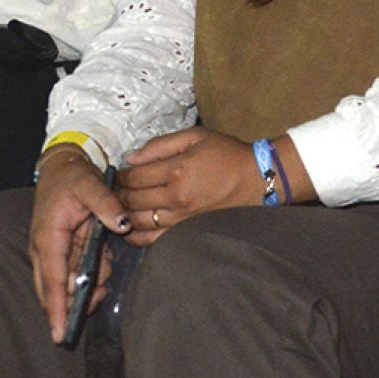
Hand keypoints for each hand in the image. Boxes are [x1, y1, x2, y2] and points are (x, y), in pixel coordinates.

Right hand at [29, 145, 127, 343]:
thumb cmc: (72, 176)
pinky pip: (76, 274)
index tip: (59, 333)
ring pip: (67, 286)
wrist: (63, 166)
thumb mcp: (90, 184)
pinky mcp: (64, 251)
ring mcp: (54, 252)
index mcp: (48, 237)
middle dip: (72, 306)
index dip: (57, 308)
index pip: (53, 279)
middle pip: (55, 291)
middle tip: (95, 305)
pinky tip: (104, 265)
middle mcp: (46, 250)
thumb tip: (122, 225)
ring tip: (105, 272)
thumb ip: (107, 203)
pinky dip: (92, 275)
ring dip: (87, 287)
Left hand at [115, 128, 265, 246]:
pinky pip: (153, 240)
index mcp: (177, 170)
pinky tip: (133, 228)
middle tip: (120, 188)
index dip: (121, 174)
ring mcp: (182, 218)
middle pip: (131, 199)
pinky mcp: (187, 231)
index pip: (133, 176)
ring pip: (138, 221)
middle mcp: (176, 197)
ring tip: (125, 206)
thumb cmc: (227, 154)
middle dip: (120, 193)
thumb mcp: (196, 137)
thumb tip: (130, 158)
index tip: (122, 172)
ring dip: (125, 213)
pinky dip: (137, 236)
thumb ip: (161, 145)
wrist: (258, 179)